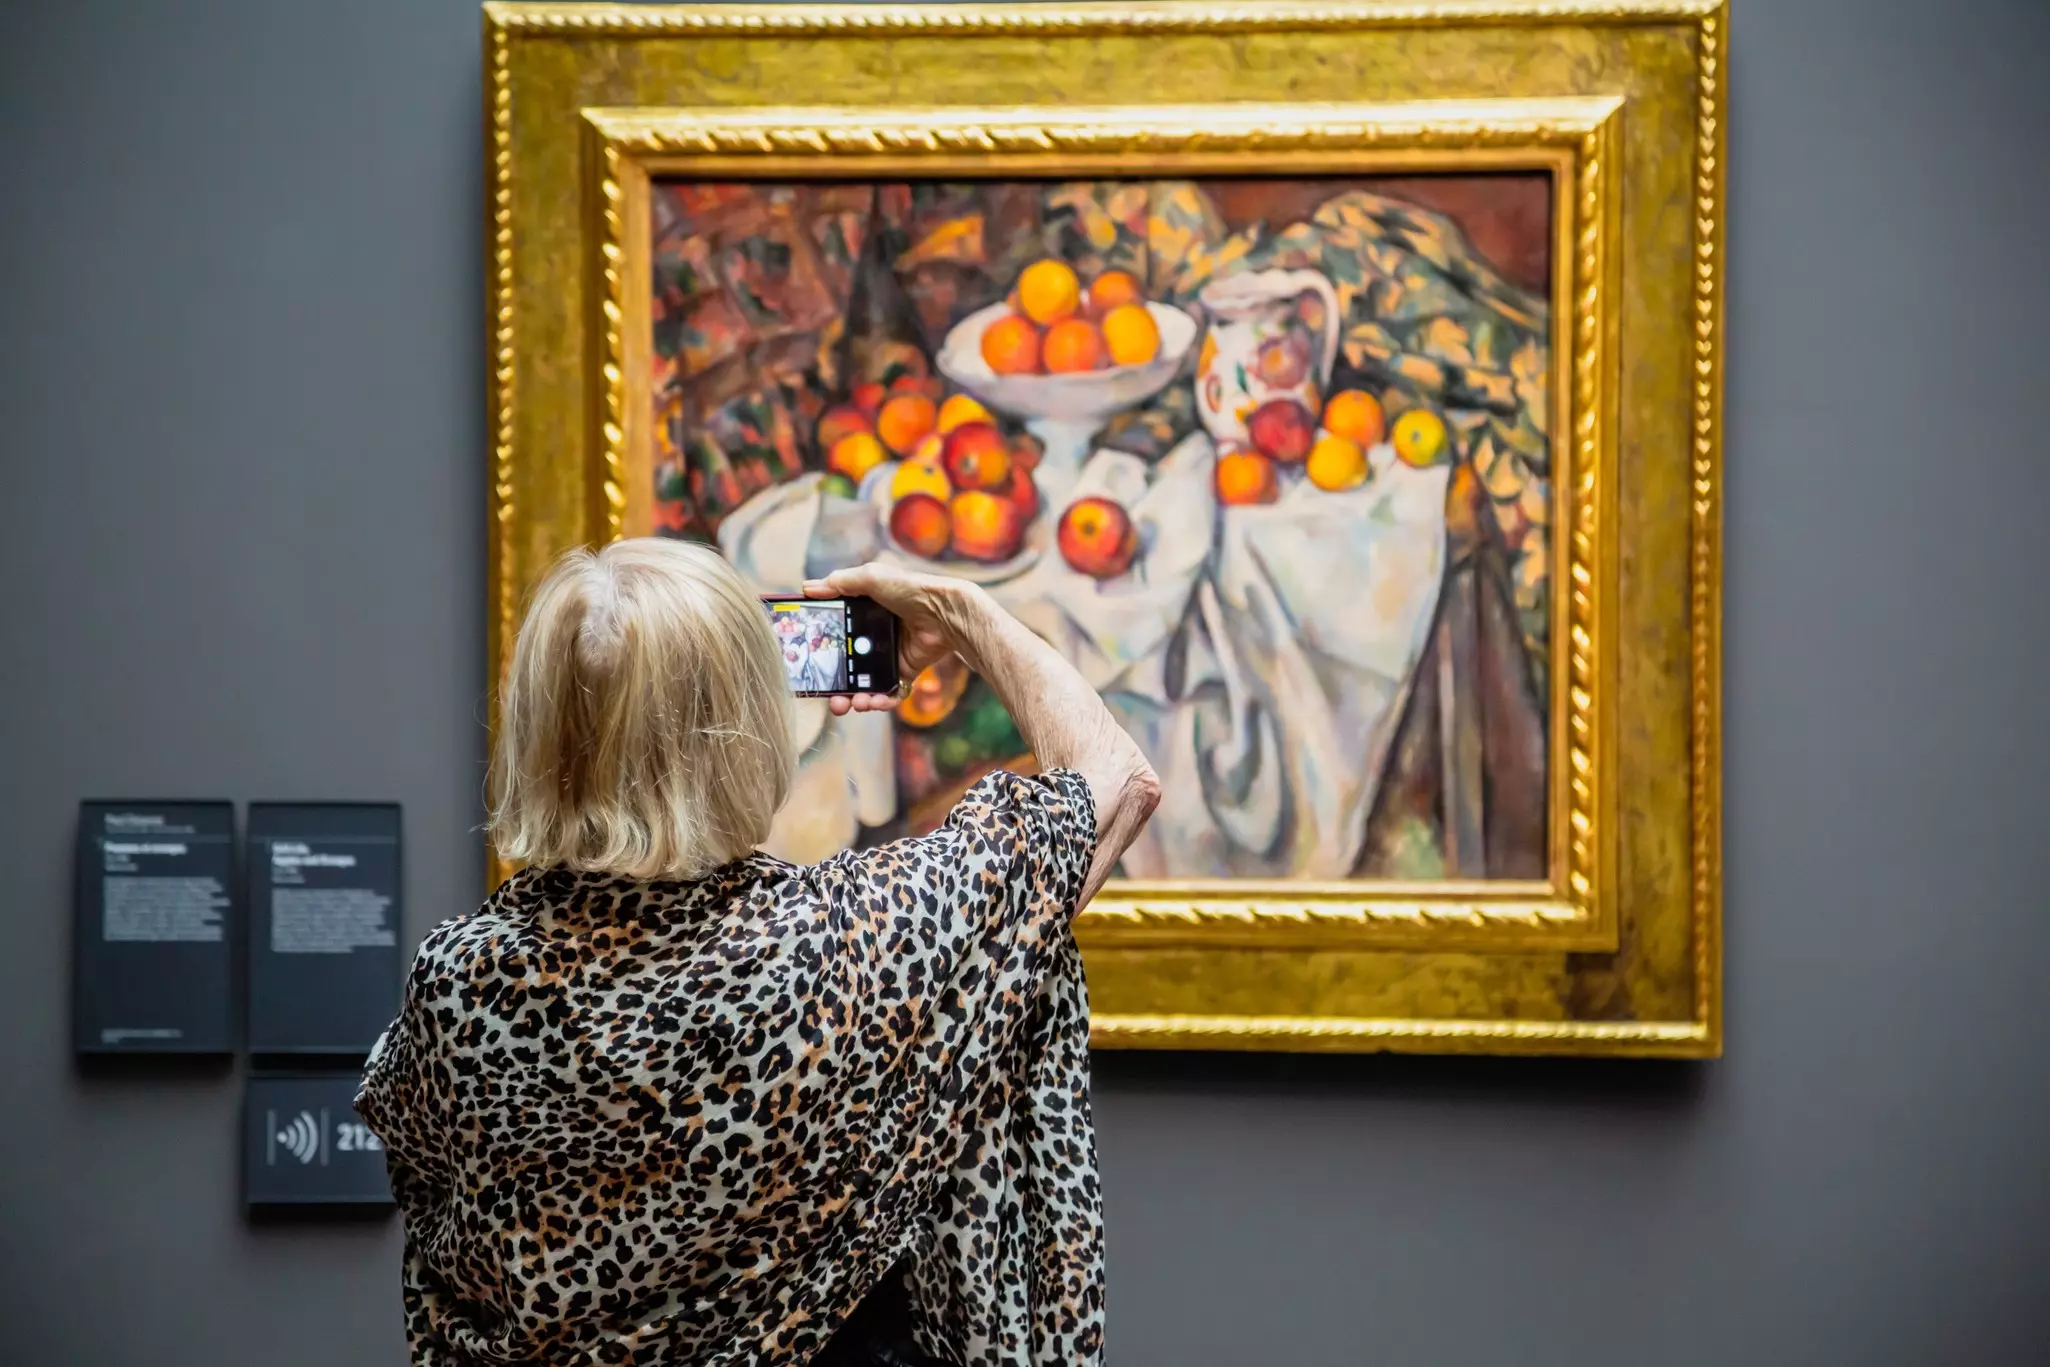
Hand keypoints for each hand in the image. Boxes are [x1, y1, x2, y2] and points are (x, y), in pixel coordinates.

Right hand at [802, 562, 979, 716]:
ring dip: (856, 700)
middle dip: (836, 688)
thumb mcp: (870, 578)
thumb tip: (807, 588)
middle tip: (832, 699)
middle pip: (846, 668)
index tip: (809, 665)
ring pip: (865, 685)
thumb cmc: (909, 590)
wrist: (943, 611)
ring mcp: (888, 656)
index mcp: (861, 615)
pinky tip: (874, 702)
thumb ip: (838, 583)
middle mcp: (872, 637)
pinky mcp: (904, 670)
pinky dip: (881, 701)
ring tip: (854, 704)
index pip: (834, 638)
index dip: (821, 653)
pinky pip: (889, 691)